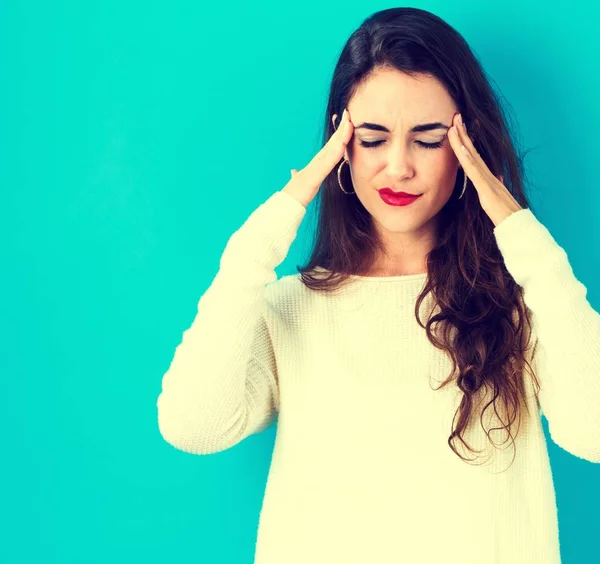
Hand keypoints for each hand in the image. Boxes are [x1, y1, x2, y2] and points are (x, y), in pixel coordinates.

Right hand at [282, 108, 353, 207]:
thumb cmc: (295, 192)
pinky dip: (336, 151)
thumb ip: (297, 175)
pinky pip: (329, 161)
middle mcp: (318, 160)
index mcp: (317, 162)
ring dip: (341, 135)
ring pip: (333, 147)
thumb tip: (294, 171)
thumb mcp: (299, 181)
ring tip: (349, 122)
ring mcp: (318, 165)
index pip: (331, 144)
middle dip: (341, 127)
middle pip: (333, 141)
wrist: (288, 202)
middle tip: (348, 112)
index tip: (345, 120)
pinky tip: (342, 144)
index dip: (338, 132)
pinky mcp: (317, 173)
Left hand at [447, 112, 522, 226]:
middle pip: (472, 150)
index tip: (459, 126)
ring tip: (453, 125)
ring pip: (471, 156)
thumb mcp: (496, 196)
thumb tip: (496, 175)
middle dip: (463, 132)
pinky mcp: (485, 187)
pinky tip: (460, 147)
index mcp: (487, 176)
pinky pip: (474, 170)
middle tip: (456, 116)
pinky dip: (466, 158)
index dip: (466, 140)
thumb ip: (494, 185)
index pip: (474, 155)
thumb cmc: (505, 214)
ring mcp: (486, 179)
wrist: (515, 224)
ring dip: (462, 140)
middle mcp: (487, 173)